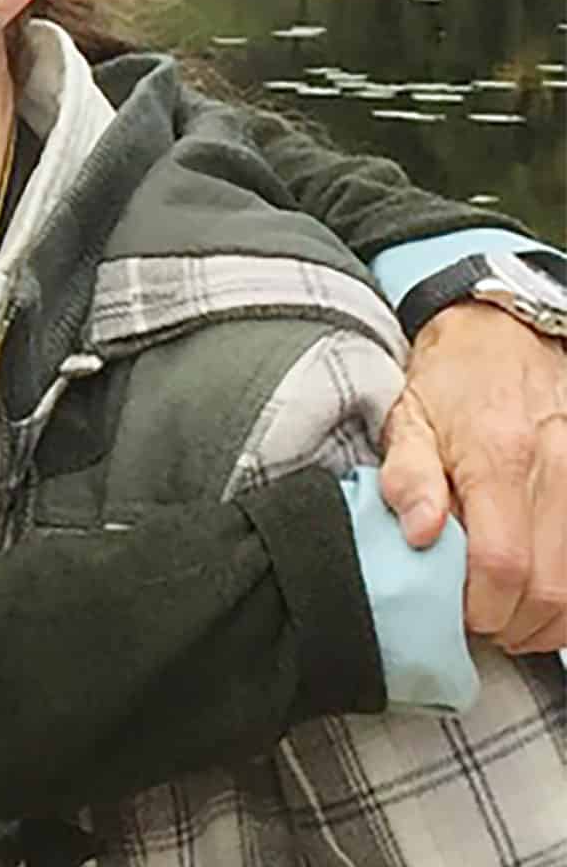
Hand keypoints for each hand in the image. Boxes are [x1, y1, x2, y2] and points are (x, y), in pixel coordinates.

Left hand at [378, 302, 566, 651]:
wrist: (505, 332)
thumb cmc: (449, 380)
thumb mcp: (407, 418)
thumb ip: (408, 476)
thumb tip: (420, 533)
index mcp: (498, 455)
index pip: (502, 562)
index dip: (480, 607)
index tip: (455, 614)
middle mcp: (557, 468)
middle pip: (550, 587)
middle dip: (512, 624)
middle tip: (478, 622)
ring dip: (547, 622)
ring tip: (508, 616)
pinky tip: (543, 599)